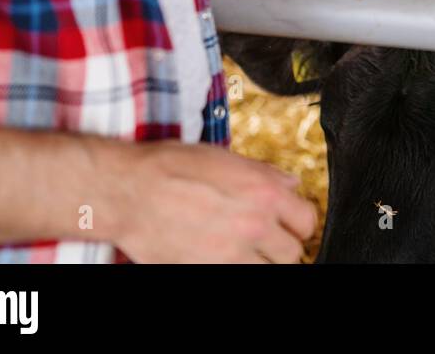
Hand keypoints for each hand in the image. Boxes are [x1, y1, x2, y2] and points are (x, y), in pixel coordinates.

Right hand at [103, 140, 316, 262]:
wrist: (127, 191)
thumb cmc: (169, 167)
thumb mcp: (225, 157)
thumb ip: (264, 174)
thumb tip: (289, 184)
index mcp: (264, 192)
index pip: (307, 220)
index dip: (298, 221)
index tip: (289, 223)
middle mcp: (253, 225)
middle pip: (292, 253)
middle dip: (282, 246)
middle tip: (266, 240)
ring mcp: (230, 254)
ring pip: (268, 270)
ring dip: (259, 261)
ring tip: (242, 250)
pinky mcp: (206, 270)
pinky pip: (236, 276)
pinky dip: (232, 268)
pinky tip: (219, 256)